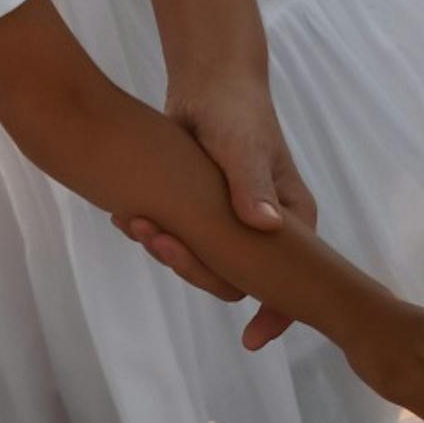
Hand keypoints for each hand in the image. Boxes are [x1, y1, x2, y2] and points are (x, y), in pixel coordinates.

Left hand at [118, 73, 315, 350]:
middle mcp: (264, 228)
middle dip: (196, 269)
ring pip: (203, 259)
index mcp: (291, 220)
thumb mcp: (245, 147)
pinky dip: (156, 233)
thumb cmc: (238, 113)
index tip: (251, 339)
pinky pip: (181, 237)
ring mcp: (230, 221)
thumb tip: (266, 226)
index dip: (276, 312)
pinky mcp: (198, 210)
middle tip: (159, 244)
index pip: (293, 281)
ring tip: (137, 225)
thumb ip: (252, 185)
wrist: (207, 83)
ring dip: (169, 251)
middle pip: (236, 276)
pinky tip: (129, 218)